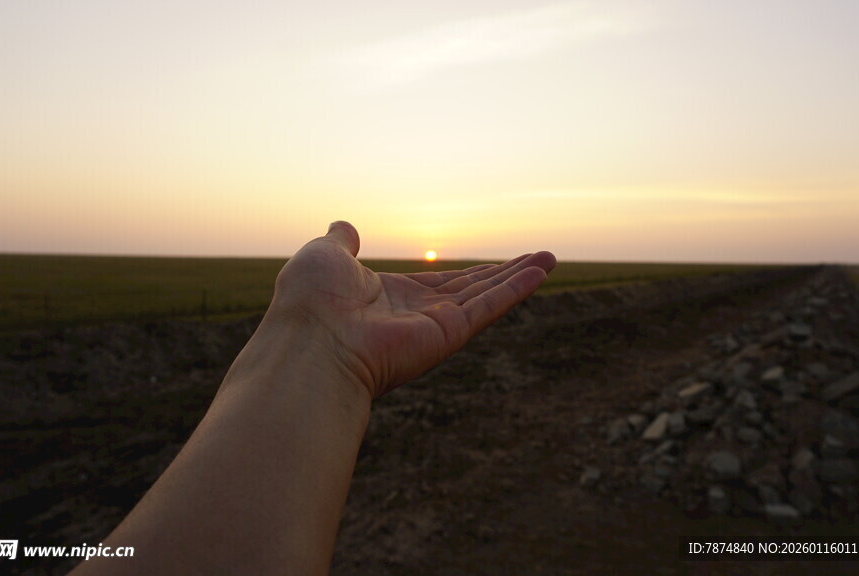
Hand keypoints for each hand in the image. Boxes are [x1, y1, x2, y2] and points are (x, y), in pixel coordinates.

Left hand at [264, 221, 555, 397]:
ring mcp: (433, 326)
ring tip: (550, 258)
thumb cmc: (309, 303)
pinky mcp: (447, 334)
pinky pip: (488, 307)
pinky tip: (541, 272)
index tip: (495, 265)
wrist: (311, 343)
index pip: (440, 283)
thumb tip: (344, 226)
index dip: (470, 274)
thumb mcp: (324, 257)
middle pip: (472, 289)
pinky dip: (515, 288)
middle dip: (505, 274)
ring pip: (486, 295)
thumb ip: (341, 243)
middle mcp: (416, 315)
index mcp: (389, 298)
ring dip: (520, 276)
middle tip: (538, 259)